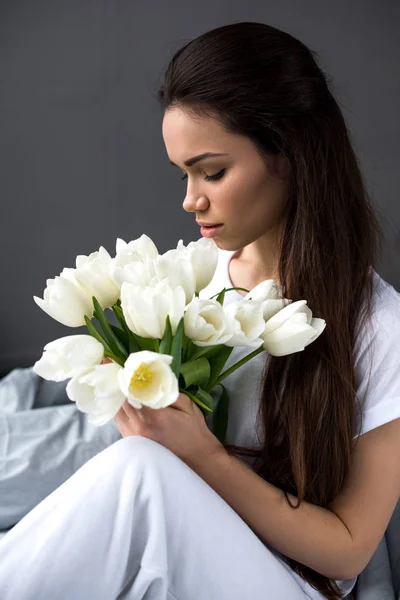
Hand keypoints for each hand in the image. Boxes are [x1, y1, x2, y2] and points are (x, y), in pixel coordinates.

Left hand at [101, 357, 225, 466]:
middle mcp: (137, 427)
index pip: (128, 390)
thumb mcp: (186, 405)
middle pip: (117, 400)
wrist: (197, 460)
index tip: (109, 359)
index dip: (118, 374)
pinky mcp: (132, 443)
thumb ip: (167, 391)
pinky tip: (118, 397)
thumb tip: (151, 377)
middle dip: (111, 381)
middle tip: (105, 364)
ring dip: (112, 394)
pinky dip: (118, 407)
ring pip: (115, 411)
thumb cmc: (195, 432)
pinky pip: (119, 421)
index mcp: (152, 416)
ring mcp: (132, 437)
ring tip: (108, 378)